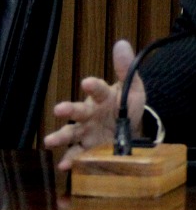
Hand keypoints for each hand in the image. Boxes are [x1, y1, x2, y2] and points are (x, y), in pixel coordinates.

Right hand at [43, 40, 144, 170]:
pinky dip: (71, 160)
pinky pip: (77, 154)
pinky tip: (65, 165)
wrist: (130, 129)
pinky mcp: (88, 148)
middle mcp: (90, 113)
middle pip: (78, 111)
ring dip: (60, 136)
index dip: (93, 85)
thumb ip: (126, 69)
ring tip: (50, 140)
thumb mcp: (132, 87)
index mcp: (102, 97)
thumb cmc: (126, 105)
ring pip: (71, 133)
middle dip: (69, 110)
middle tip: (59, 109)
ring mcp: (87, 131)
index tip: (87, 82)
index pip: (97, 89)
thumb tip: (122, 44)